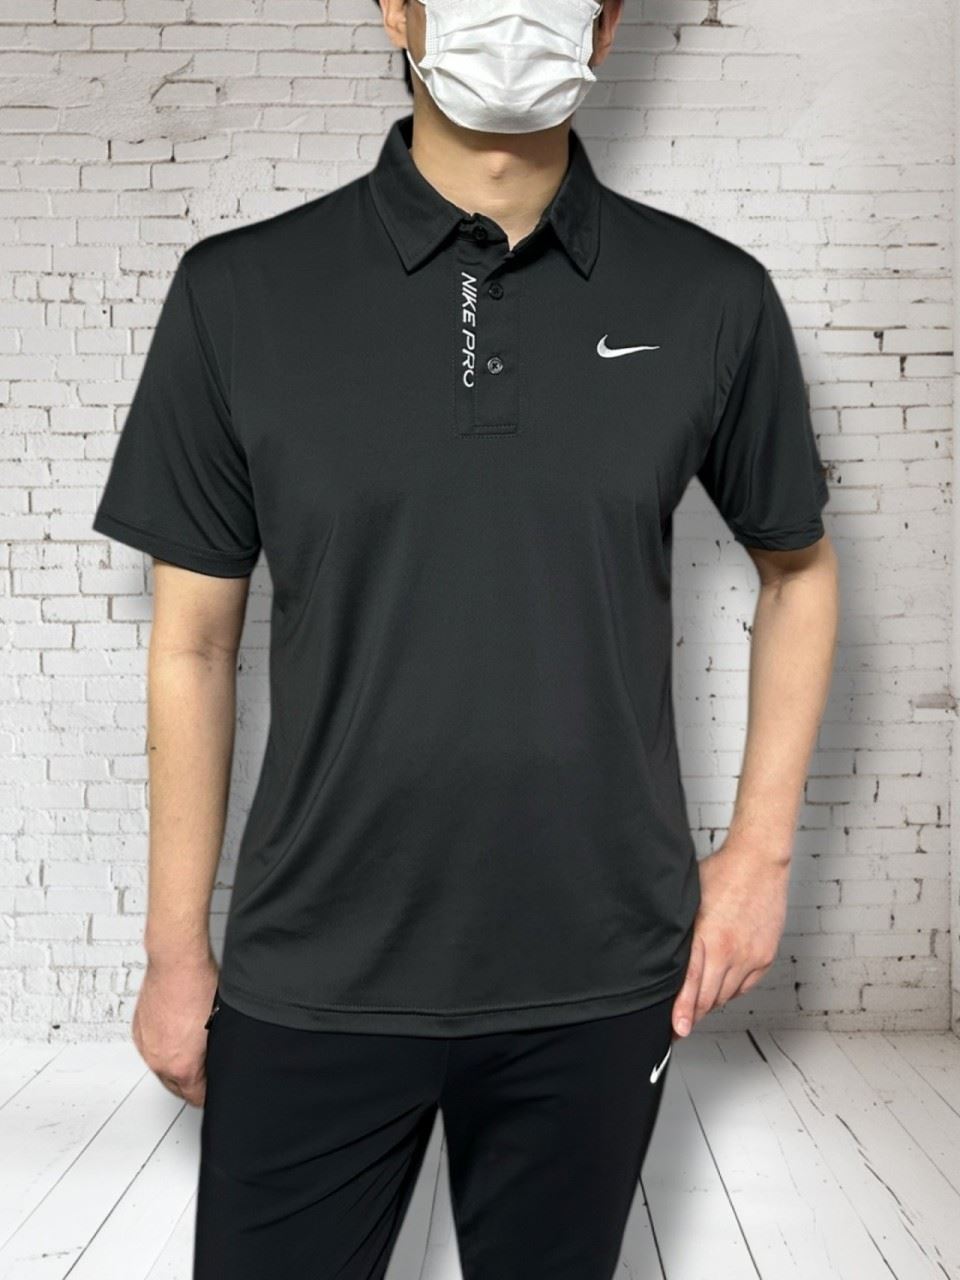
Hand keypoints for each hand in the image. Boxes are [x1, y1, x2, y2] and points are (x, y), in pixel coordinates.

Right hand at [132, 953, 218, 1107]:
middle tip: (206, 1072)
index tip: (214, 1088)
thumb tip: (217, 1062)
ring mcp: (146, 1046)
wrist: (176, 962)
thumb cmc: (200, 986)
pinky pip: (151, 1050)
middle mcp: (160, 1061)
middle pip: (176, 1088)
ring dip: (175, 1065)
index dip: (209, 1093)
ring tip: (192, 1051)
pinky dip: (162, 1048)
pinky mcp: (138, 1031)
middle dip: (192, 1083)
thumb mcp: (220, 1025)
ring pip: (162, 1070)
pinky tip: (176, 1035)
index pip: (196, 1097)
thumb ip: (214, 1053)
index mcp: (183, 1066)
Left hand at [671, 841, 789, 1038]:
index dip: (682, 1013)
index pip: (691, 986)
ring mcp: (751, 957)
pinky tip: (720, 982)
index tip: (675, 1031)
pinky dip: (730, 989)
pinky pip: (744, 986)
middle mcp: (732, 952)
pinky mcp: (765, 957)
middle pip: (709, 998)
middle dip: (692, 1014)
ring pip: (726, 995)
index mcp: (708, 939)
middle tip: (678, 1025)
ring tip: (696, 1002)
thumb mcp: (690, 905)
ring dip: (710, 1000)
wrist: (759, 863)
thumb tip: (661, 957)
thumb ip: (681, 936)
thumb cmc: (720, 876)